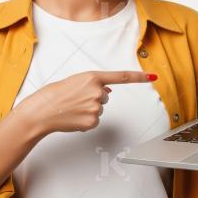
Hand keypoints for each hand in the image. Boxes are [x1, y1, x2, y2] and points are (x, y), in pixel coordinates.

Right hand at [14, 70, 156, 134]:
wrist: (44, 109)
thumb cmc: (57, 93)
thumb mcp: (77, 81)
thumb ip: (95, 84)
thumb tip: (109, 91)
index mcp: (93, 77)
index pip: (121, 77)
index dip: (139, 77)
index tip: (153, 76)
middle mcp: (97, 91)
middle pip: (106, 96)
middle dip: (94, 98)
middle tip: (76, 99)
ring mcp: (96, 107)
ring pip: (100, 108)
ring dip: (89, 109)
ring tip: (73, 107)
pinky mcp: (93, 121)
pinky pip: (95, 120)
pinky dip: (86, 120)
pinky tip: (74, 117)